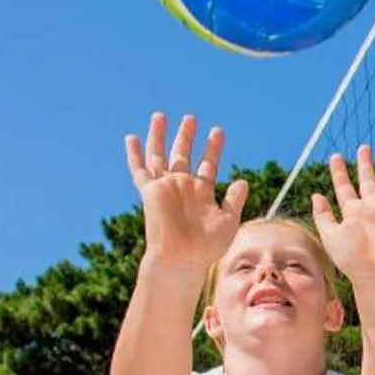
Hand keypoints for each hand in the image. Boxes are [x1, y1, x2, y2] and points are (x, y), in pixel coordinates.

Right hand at [124, 114, 245, 270]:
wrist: (183, 258)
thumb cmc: (207, 247)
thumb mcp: (228, 220)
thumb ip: (234, 200)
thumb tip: (243, 180)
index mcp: (201, 193)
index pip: (207, 164)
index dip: (213, 148)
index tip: (217, 130)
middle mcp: (183, 187)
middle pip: (183, 155)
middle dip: (187, 136)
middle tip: (191, 118)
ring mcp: (166, 187)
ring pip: (160, 156)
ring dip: (160, 136)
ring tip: (160, 116)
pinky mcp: (150, 191)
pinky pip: (139, 169)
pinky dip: (135, 154)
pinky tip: (132, 138)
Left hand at [311, 144, 374, 282]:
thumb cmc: (352, 258)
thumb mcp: (330, 235)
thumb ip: (323, 215)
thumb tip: (316, 195)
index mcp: (353, 213)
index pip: (344, 187)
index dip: (339, 172)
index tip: (336, 156)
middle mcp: (372, 209)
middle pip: (368, 181)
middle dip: (365, 164)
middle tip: (363, 147)